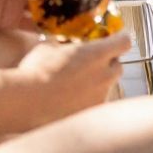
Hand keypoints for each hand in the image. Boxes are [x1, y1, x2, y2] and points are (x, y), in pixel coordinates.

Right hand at [16, 31, 130, 122]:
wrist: (27, 103)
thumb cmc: (36, 72)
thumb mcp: (48, 47)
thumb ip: (64, 44)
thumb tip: (63, 43)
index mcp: (97, 54)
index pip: (125, 41)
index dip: (120, 38)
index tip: (115, 37)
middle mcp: (104, 75)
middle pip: (118, 65)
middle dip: (108, 63)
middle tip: (91, 62)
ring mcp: (99, 97)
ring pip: (107, 86)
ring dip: (97, 82)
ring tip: (75, 84)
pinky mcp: (90, 114)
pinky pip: (95, 103)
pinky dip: (87, 99)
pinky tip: (69, 99)